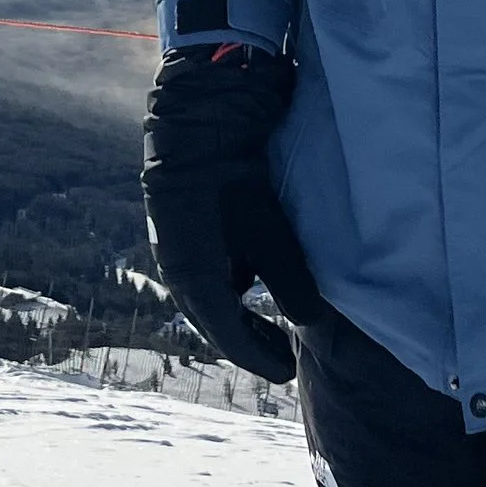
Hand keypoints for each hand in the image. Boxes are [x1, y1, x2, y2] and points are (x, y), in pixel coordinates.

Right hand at [140, 42, 323, 381]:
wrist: (202, 113)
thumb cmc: (234, 176)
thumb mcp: (270, 232)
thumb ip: (290, 282)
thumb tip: (309, 324)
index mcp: (193, 278)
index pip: (228, 335)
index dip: (259, 357)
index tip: (287, 373)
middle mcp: (178, 269)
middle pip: (213, 322)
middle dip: (247, 342)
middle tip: (282, 355)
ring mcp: (177, 245)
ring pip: (208, 296)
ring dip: (237, 314)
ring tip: (271, 322)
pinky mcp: (183, 224)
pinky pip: (206, 269)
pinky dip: (230, 283)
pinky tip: (252, 278)